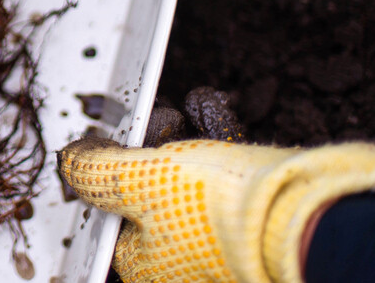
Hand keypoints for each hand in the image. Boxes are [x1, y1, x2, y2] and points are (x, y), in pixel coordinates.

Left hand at [57, 137, 374, 282]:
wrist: (305, 219)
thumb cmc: (219, 213)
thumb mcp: (136, 179)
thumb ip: (96, 170)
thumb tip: (69, 163)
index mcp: (142, 265)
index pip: (107, 212)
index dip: (106, 168)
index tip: (110, 137)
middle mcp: (180, 261)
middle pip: (148, 191)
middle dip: (151, 146)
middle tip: (156, 120)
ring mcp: (217, 241)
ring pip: (188, 177)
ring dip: (186, 136)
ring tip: (189, 109)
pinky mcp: (253, 219)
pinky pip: (225, 175)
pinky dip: (216, 138)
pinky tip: (210, 108)